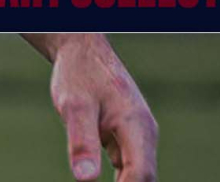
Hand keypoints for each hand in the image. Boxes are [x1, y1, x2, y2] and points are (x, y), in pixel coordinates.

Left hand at [46, 33, 157, 180]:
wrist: (81, 50)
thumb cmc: (79, 74)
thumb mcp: (74, 105)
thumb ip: (82, 141)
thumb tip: (86, 179)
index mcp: (137, 126)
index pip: (141, 175)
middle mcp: (144, 134)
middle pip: (144, 179)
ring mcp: (138, 137)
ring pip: (138, 176)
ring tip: (91, 181)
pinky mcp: (126, 139)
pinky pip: (128, 169)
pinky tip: (95, 179)